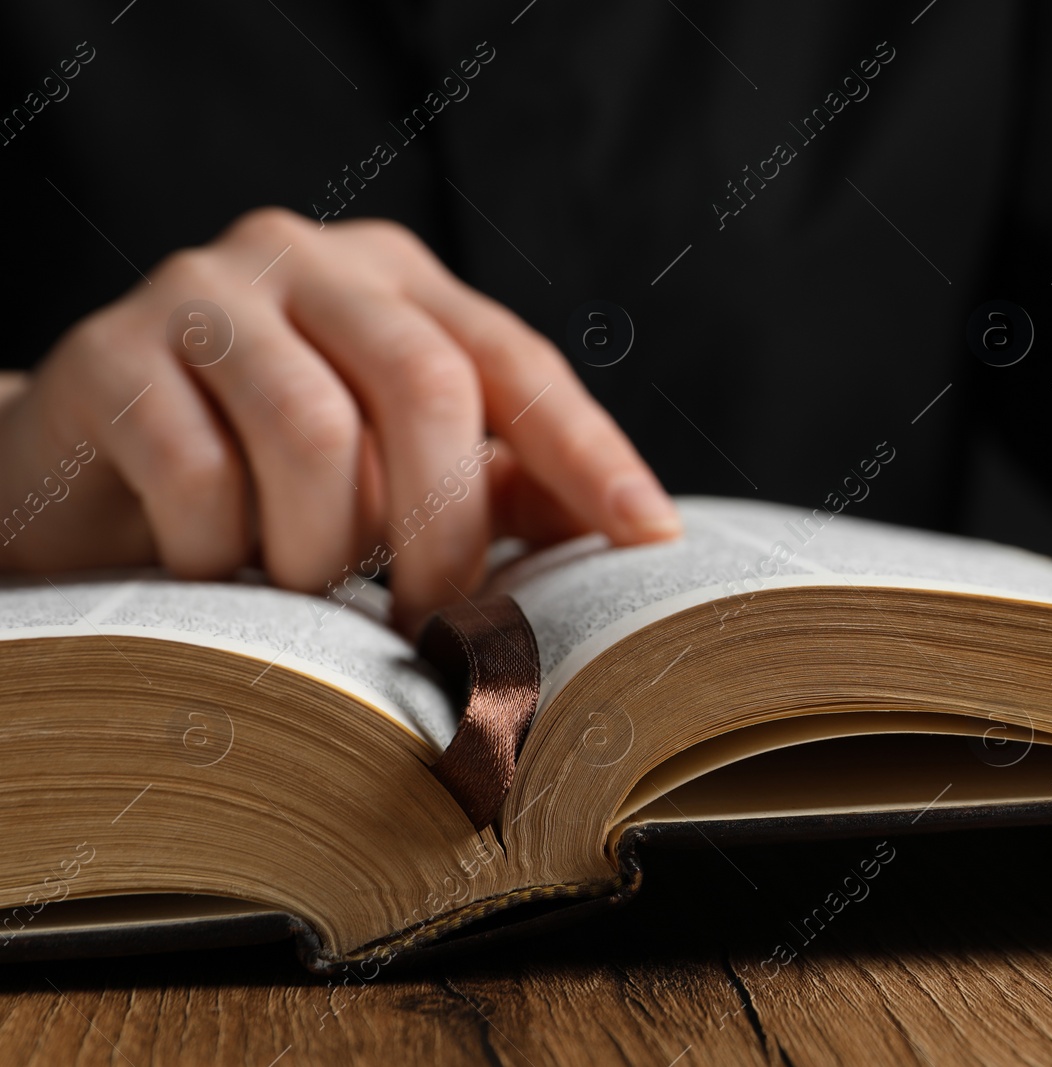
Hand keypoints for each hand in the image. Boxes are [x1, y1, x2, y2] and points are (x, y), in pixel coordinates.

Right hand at [0, 208, 678, 631]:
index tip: (651, 537)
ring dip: (325, 548)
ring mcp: (200, 295)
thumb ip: (499, 484)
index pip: (516, 361)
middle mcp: (307, 260)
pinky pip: (199, 474)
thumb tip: (635, 527)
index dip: (589, 452)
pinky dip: (223, 553)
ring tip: (308, 591)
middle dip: (446, 527)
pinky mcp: (105, 355)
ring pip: (314, 430)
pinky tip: (213, 571)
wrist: (76, 471)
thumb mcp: (393, 473)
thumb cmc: (263, 479)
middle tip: (438, 623)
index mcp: (396, 280)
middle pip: (426, 382)